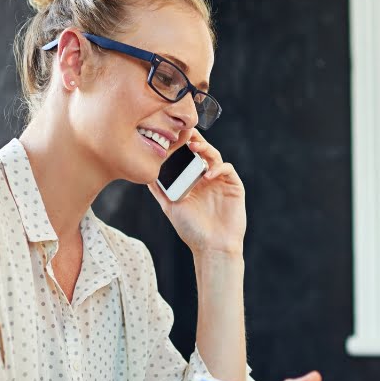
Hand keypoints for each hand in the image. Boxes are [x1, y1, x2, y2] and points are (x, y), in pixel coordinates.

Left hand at [148, 131, 245, 255]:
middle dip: (193, 140)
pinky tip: (207, 175)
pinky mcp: (234, 186)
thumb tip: (145, 175)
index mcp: (193, 180)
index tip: (170, 135)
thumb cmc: (192, 230)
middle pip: (202, 151)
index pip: (187, 156)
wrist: (212, 247)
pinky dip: (217, 168)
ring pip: (214, 156)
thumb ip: (160, 190)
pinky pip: (227, 169)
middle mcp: (207, 178)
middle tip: (184, 132)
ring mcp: (221, 181)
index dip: (181, 145)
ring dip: (205, 149)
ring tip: (195, 148)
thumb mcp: (171, 207)